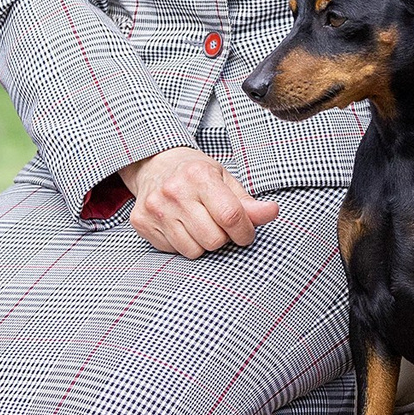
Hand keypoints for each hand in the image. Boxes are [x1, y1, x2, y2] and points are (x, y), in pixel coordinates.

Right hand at [118, 146, 279, 258]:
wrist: (154, 163)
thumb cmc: (195, 173)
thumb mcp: (224, 180)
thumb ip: (248, 202)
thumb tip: (272, 212)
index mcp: (198, 175)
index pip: (231, 216)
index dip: (245, 231)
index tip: (245, 232)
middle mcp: (174, 191)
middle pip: (213, 239)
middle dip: (222, 237)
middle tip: (217, 223)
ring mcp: (155, 208)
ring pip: (193, 250)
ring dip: (202, 243)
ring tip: (198, 223)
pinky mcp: (141, 222)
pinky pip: (173, 251)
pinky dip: (182, 243)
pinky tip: (180, 225)